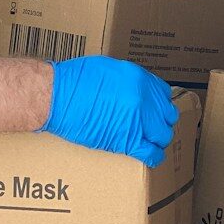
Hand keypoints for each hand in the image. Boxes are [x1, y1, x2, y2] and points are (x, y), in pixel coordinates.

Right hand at [42, 56, 178, 166]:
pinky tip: (148, 155)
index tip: (153, 109)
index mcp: (139, 79)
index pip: (164, 94)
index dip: (158, 103)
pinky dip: (153, 155)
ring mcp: (137, 121)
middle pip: (167, 116)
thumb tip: (133, 90)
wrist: (56, 97)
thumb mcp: (107, 68)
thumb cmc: (72, 80)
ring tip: (147, 140)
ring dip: (156, 139)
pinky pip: (151, 153)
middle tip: (150, 126)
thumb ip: (127, 79)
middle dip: (159, 121)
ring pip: (162, 135)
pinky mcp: (126, 141)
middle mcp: (143, 100)